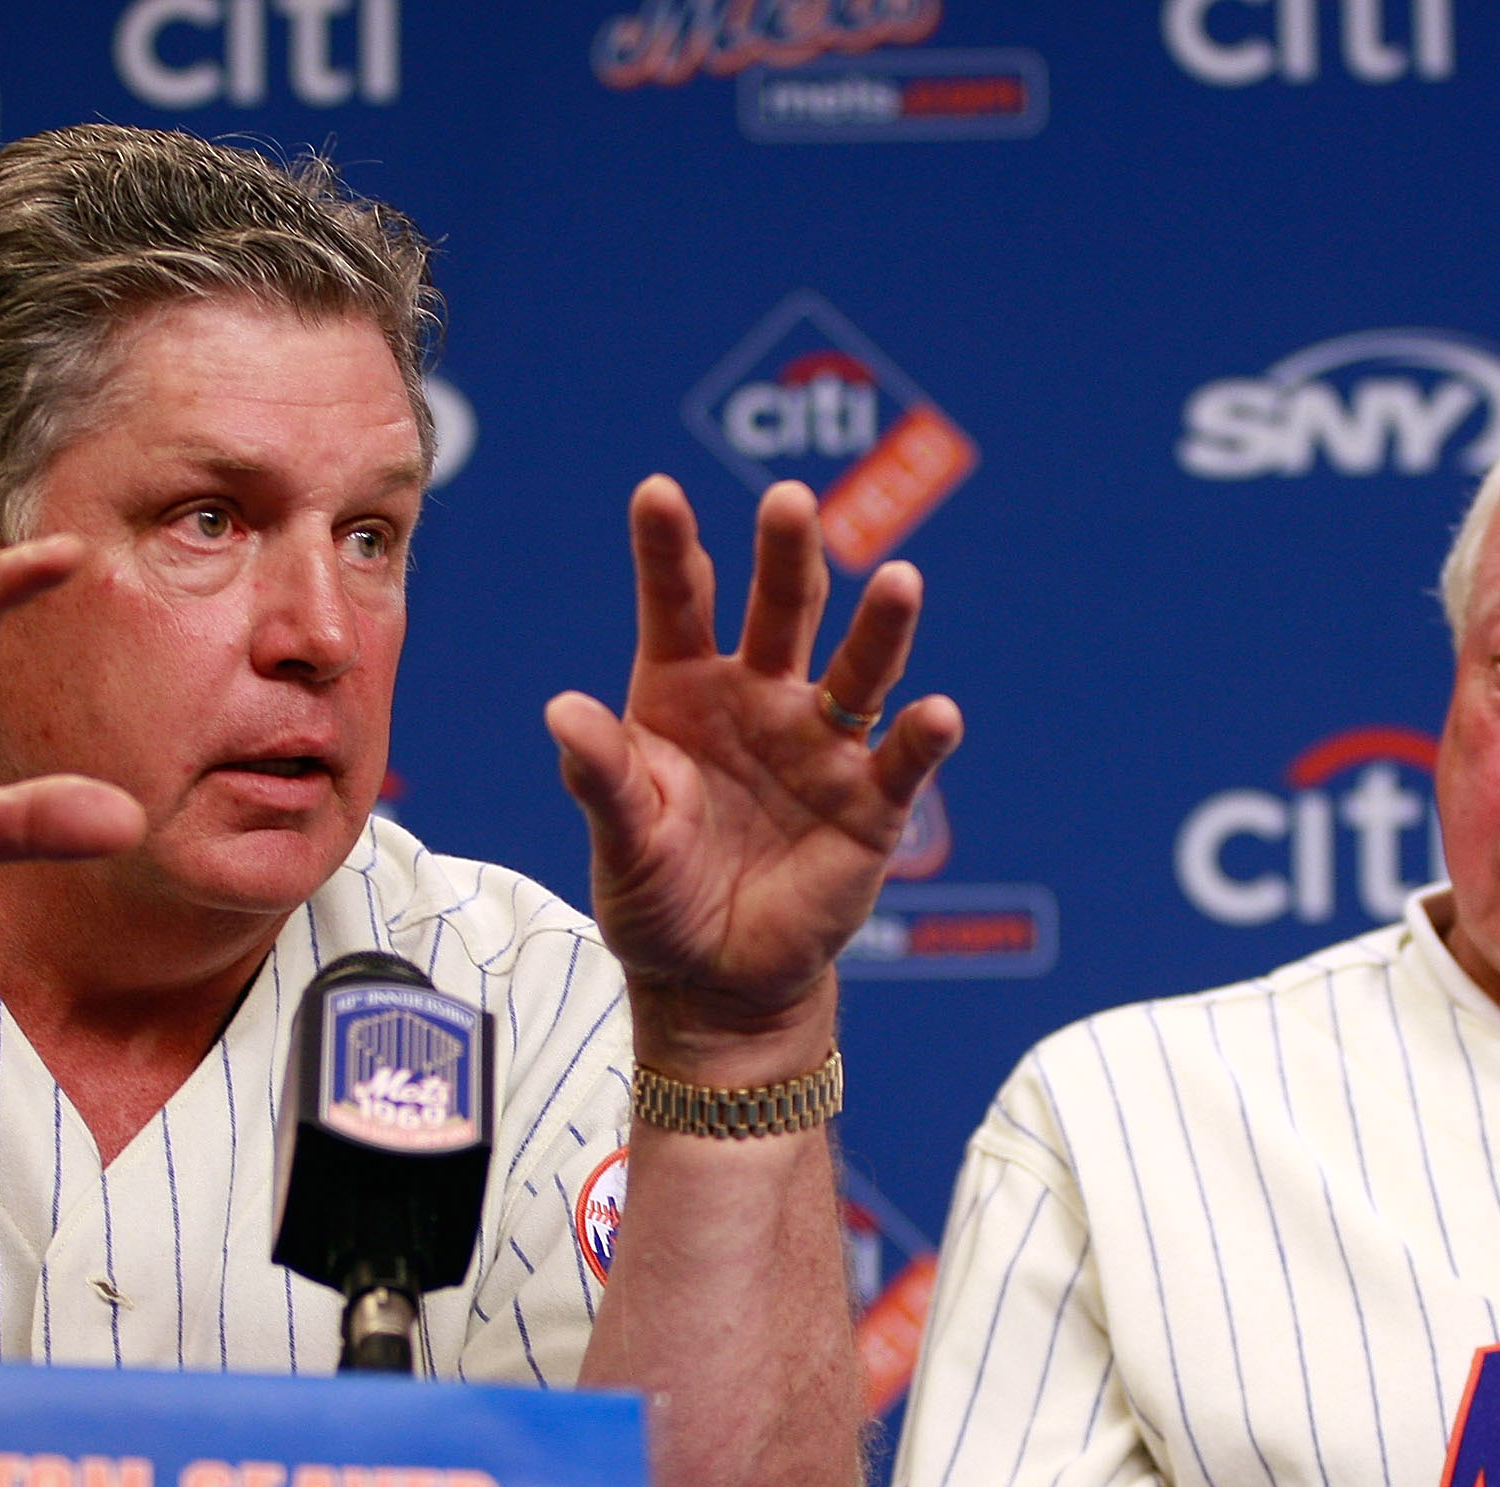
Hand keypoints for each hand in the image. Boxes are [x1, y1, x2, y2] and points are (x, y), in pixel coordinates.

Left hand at [545, 477, 961, 1063]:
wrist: (713, 981)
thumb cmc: (656, 898)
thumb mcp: (618, 841)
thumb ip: (599, 776)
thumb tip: (562, 709)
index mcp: (683, 691)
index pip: (678, 604)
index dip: (668, 548)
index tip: (657, 491)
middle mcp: (760, 698)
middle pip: (781, 609)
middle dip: (786, 554)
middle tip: (788, 502)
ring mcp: (821, 744)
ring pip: (858, 667)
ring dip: (881, 624)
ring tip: (899, 580)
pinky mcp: (872, 802)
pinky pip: (902, 759)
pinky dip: (922, 735)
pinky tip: (936, 715)